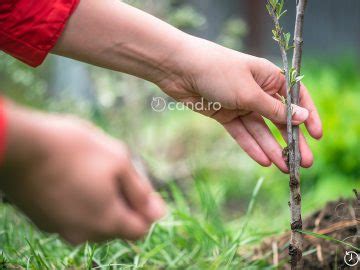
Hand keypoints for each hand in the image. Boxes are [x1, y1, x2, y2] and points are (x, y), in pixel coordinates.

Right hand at [0, 103, 165, 243]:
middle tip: (113, 173)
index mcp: (107, 221)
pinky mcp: (42, 220)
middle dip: (123, 204)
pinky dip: (79, 202)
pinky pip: (72, 217)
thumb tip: (159, 213)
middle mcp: (84, 233)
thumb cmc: (74, 149)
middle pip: (117, 226)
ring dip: (100, 202)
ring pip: (93, 221)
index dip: (145, 209)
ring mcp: (60, 229)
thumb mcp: (119, 161)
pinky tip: (71, 178)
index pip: (140, 230)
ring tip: (90, 172)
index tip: (137, 187)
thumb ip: (141, 191)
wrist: (20, 145)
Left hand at [158, 38, 322, 172]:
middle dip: (291, 141)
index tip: (317, 136)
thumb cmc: (218, 72)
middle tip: (303, 163)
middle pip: (279, 119)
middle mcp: (257, 91)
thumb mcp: (250, 92)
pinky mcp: (224, 114)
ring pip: (260, 129)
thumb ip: (275, 108)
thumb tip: (303, 117)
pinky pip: (241, 133)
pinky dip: (251, 146)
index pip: (296, 98)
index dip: (308, 117)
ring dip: (272, 148)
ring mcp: (240, 104)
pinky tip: (264, 161)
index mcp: (269, 77)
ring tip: (285, 168)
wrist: (180, 69)